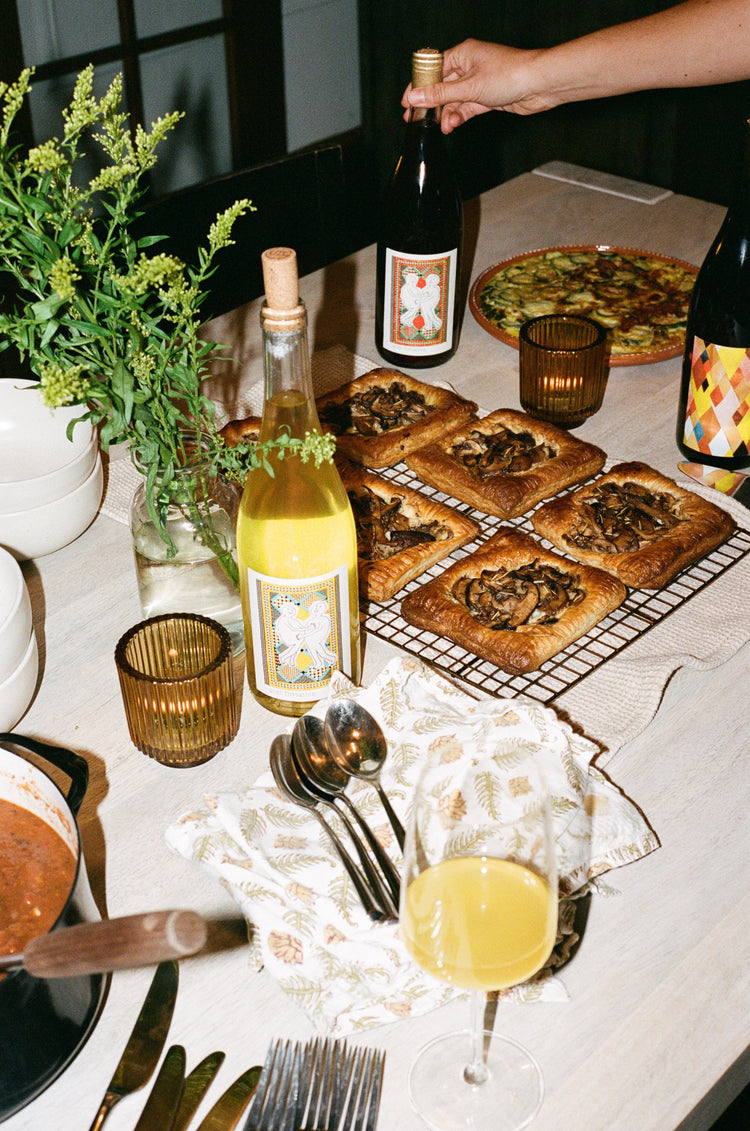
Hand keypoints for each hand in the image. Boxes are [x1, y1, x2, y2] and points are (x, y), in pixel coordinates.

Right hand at [401, 39, 551, 132]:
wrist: (539, 84)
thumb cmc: (508, 75)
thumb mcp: (469, 87)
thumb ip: (440, 95)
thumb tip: (415, 97)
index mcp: (463, 53)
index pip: (433, 69)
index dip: (419, 86)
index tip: (407, 102)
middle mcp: (470, 66)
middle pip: (443, 86)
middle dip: (431, 104)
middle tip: (417, 120)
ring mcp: (479, 82)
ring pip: (455, 100)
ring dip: (447, 114)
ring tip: (442, 127)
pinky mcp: (488, 97)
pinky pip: (468, 107)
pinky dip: (460, 117)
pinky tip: (452, 126)